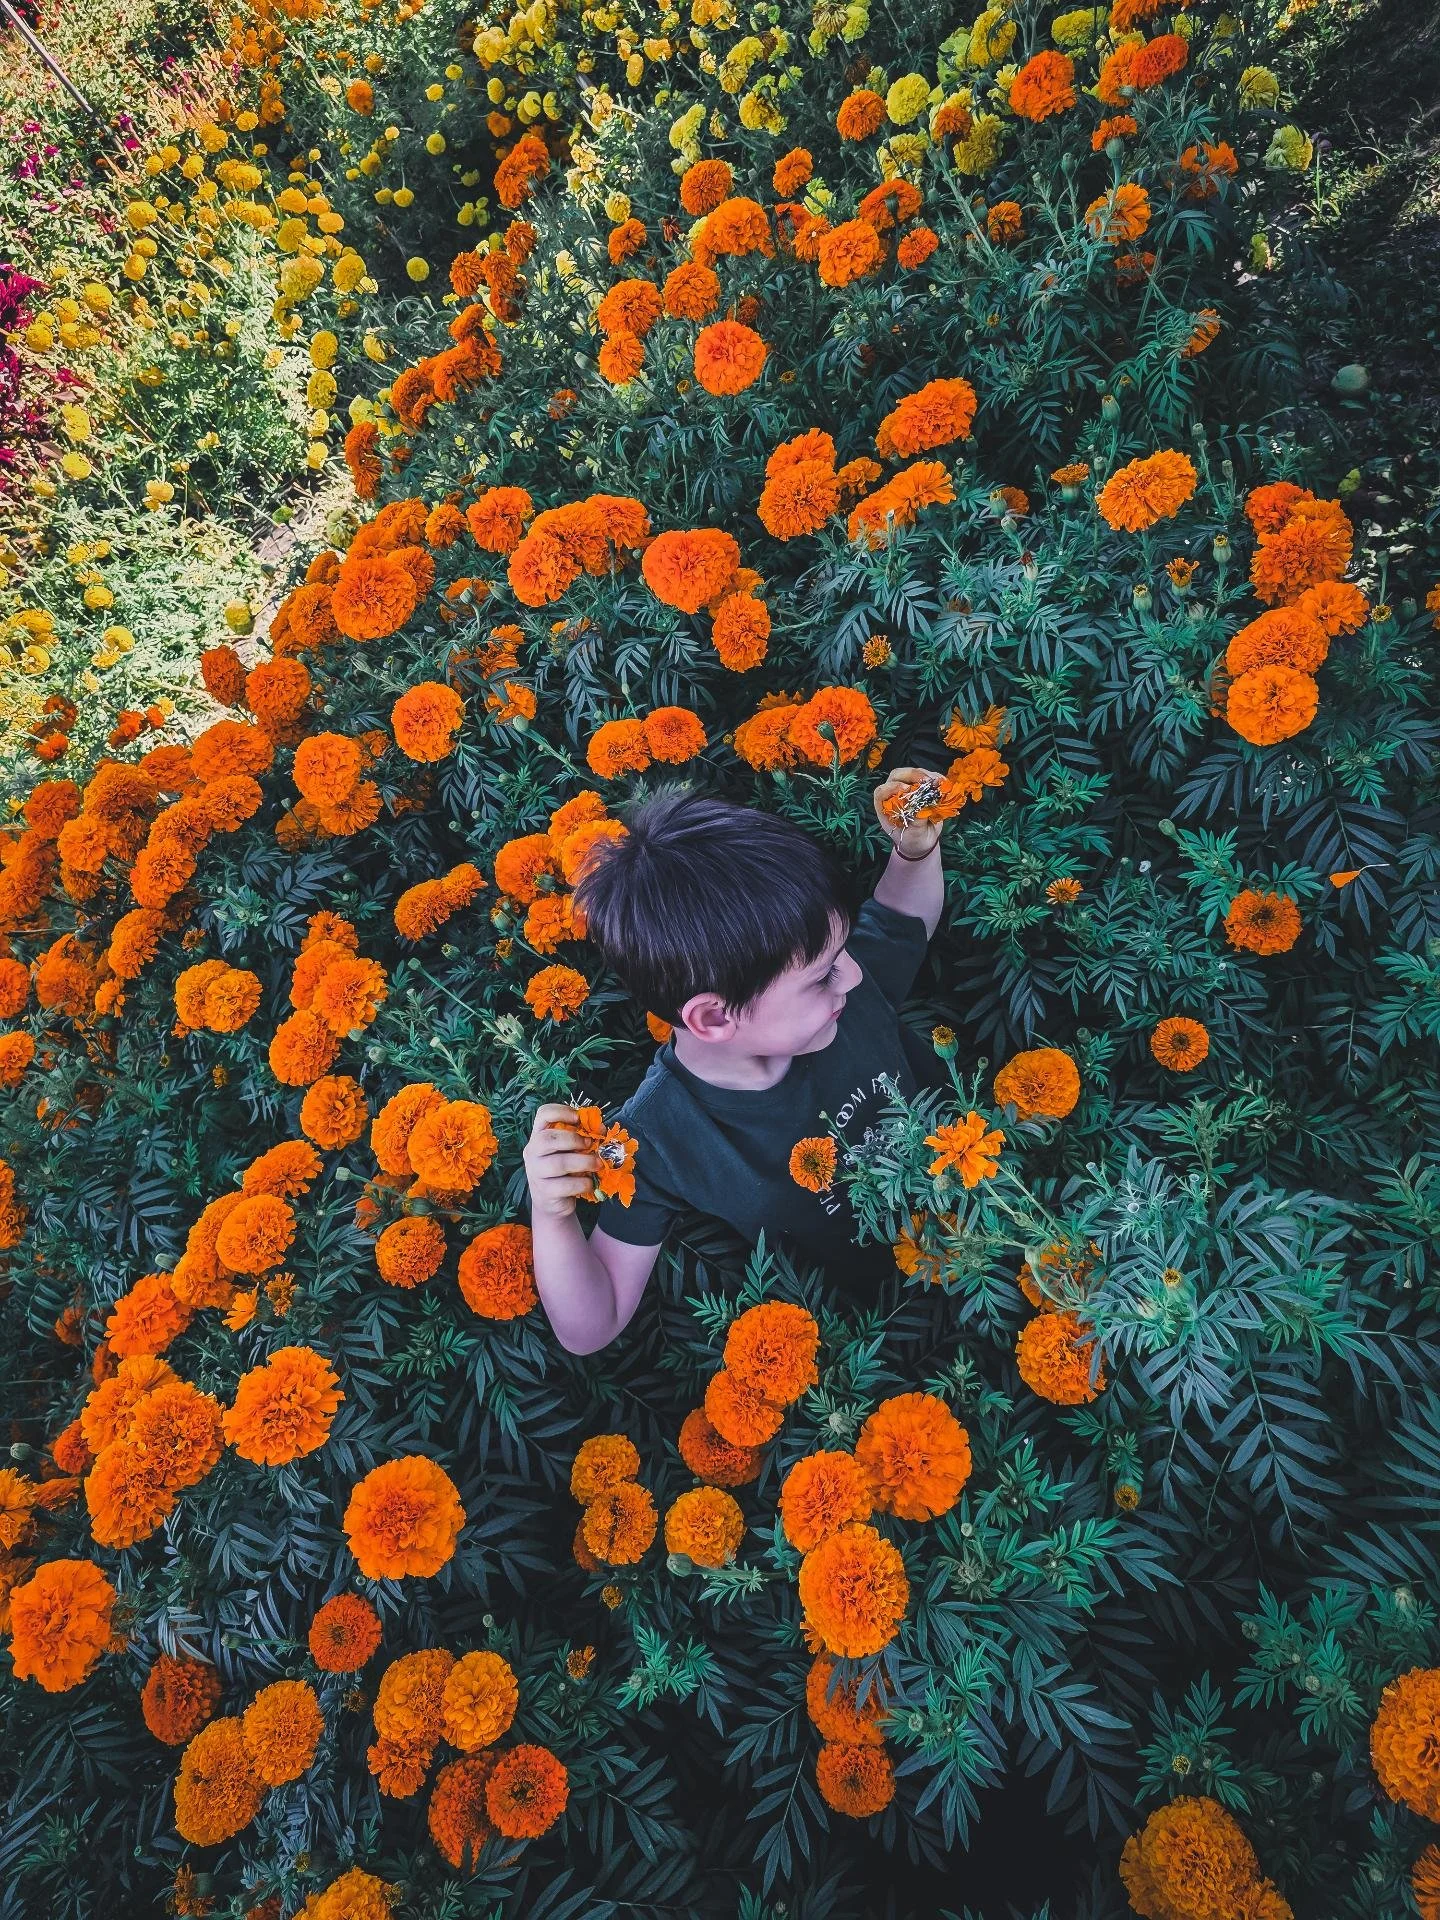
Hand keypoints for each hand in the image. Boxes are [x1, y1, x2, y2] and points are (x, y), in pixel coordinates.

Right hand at [524, 1103, 598, 1218]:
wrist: (552, 1204)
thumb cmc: (564, 1172)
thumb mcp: (570, 1151)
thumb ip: (581, 1138)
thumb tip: (600, 1128)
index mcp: (539, 1136)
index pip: (543, 1115)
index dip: (561, 1111)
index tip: (578, 1118)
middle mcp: (532, 1152)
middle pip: (547, 1138)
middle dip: (573, 1139)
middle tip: (590, 1144)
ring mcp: (536, 1173)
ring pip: (558, 1163)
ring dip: (584, 1162)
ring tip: (597, 1164)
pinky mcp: (545, 1192)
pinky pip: (566, 1185)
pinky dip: (583, 1183)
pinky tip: (589, 1183)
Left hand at [874, 766, 946, 859]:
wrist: (923, 842)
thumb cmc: (912, 840)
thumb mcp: (913, 835)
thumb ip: (916, 821)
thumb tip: (922, 806)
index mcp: (885, 807)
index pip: (882, 791)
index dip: (892, 787)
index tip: (906, 789)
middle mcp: (894, 794)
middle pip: (897, 776)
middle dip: (912, 775)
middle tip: (926, 781)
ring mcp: (908, 788)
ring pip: (912, 773)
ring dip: (926, 775)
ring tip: (939, 783)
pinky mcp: (921, 787)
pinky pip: (927, 777)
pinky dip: (936, 778)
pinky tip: (943, 783)